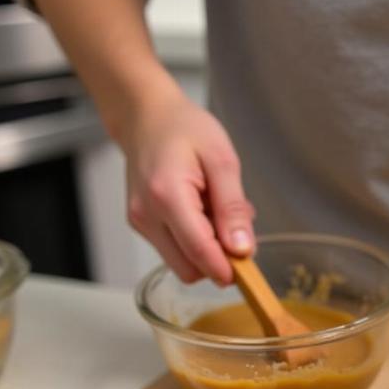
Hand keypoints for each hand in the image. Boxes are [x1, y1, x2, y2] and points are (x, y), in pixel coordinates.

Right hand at [119, 85, 254, 283]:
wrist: (146, 117)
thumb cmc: (184, 129)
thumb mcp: (222, 160)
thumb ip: (232, 207)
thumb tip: (242, 249)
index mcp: (167, 196)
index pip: (198, 251)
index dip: (225, 268)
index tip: (248, 271)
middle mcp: (147, 215)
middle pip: (188, 268)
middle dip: (217, 259)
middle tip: (235, 228)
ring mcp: (141, 222)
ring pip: (181, 263)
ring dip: (206, 251)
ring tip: (215, 212)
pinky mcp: (142, 225)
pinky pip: (174, 250)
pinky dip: (193, 241)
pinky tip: (200, 212)